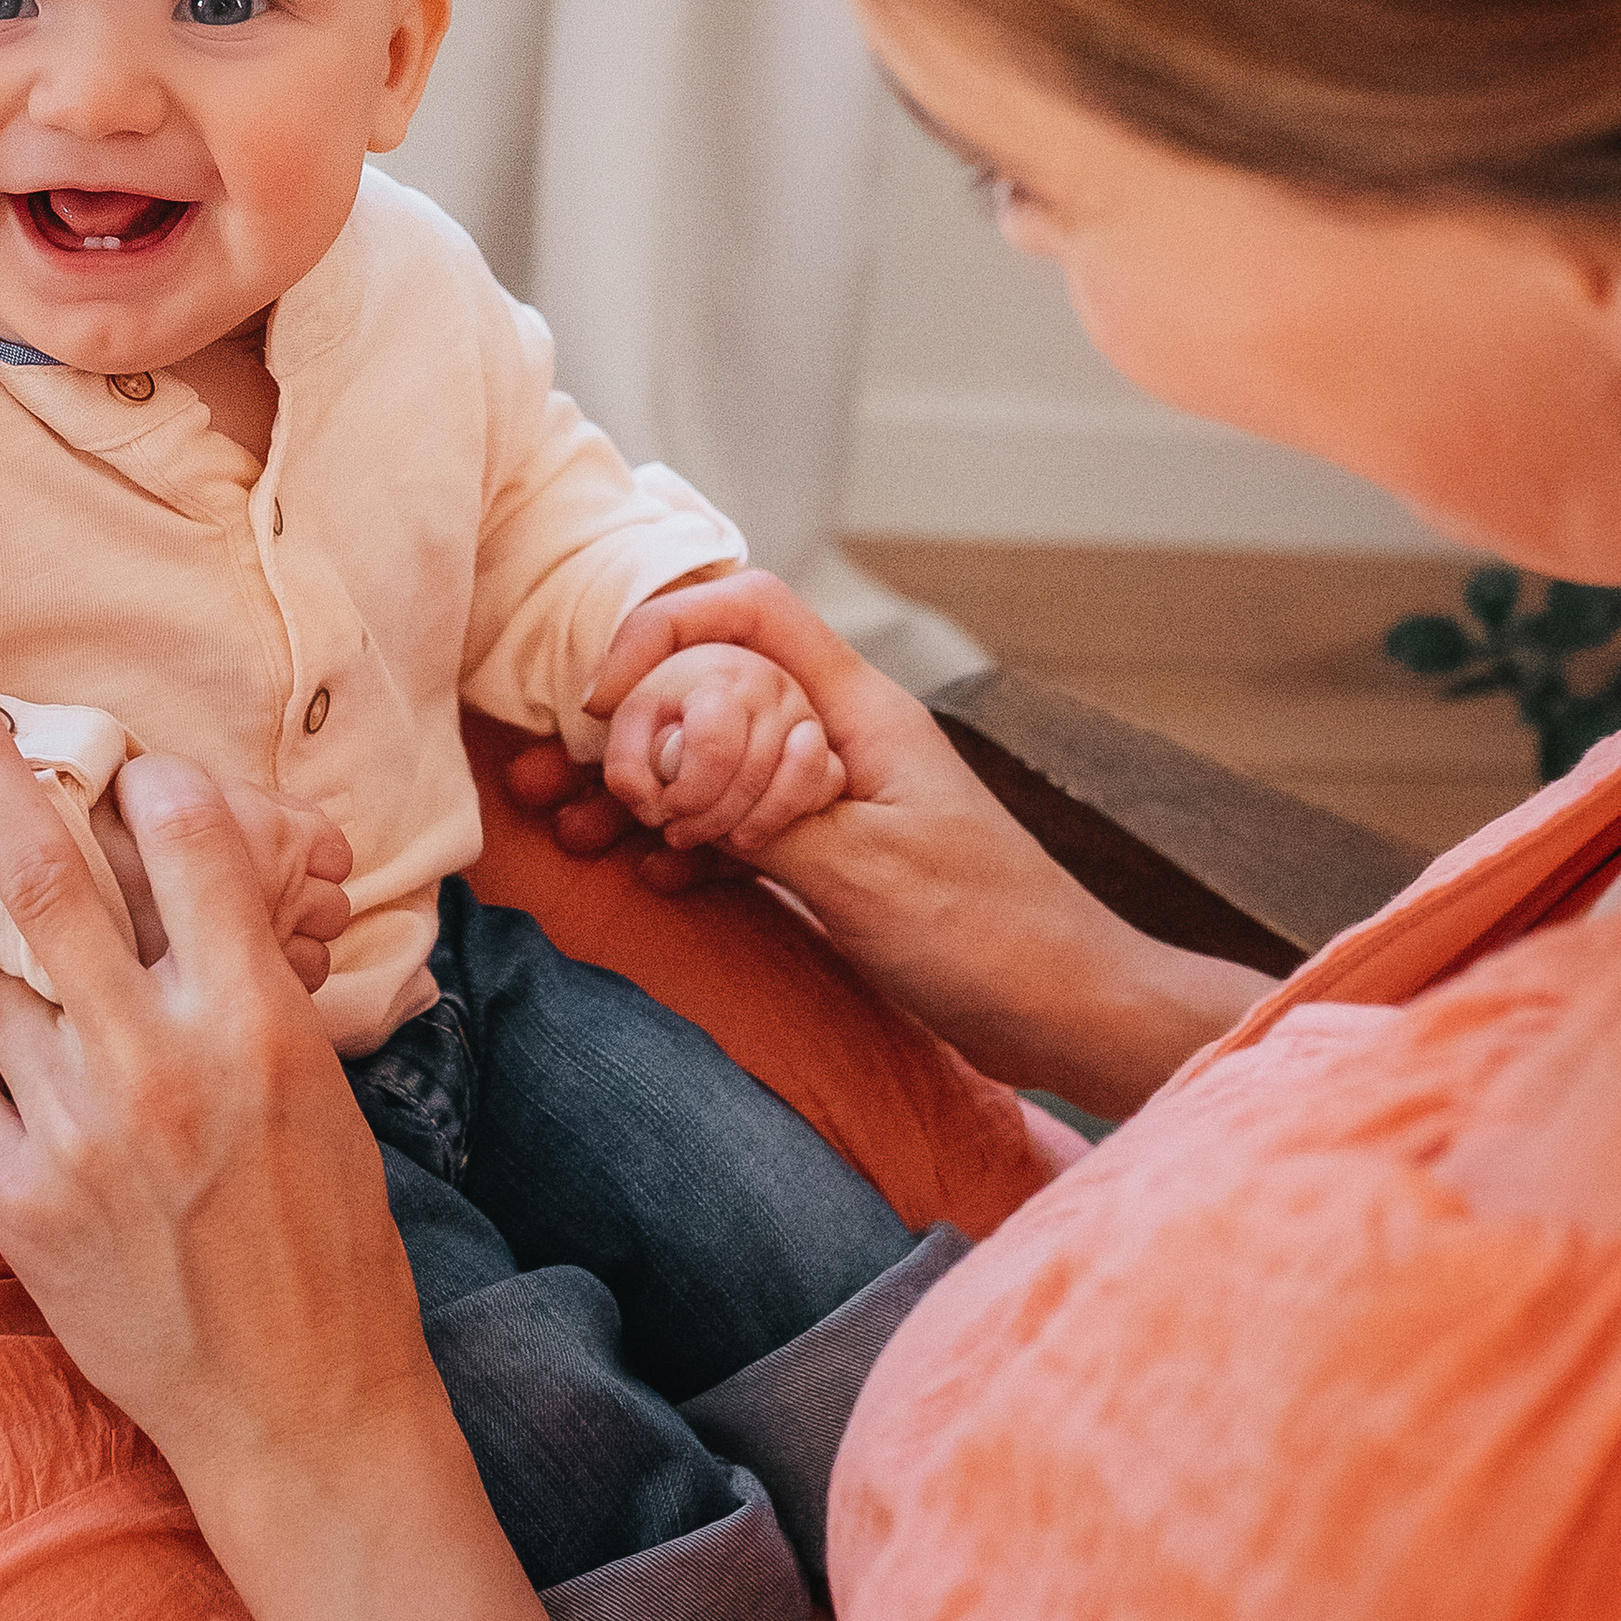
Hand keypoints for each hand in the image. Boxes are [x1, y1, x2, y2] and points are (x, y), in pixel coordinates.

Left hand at [0, 650, 445, 1498]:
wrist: (298, 1414)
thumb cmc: (331, 1248)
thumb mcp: (320, 1094)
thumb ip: (247, 990)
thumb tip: (184, 896)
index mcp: (261, 1025)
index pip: (185, 840)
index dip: (153, 783)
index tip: (131, 763)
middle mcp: (159, 1065)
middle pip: (41, 868)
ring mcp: (75, 1133)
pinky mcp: (14, 1198)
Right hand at [565, 574, 1264, 1114]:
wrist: (1062, 1009)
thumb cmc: (988, 933)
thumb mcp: (862, 869)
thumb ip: (767, 811)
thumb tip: (677, 777)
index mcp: (861, 711)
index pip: (752, 612)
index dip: (666, 631)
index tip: (602, 698)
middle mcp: (843, 738)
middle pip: (717, 690)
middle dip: (631, 729)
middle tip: (557, 784)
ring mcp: (837, 797)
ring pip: (719, 765)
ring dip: (648, 795)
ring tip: (576, 832)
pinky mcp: (836, 856)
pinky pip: (741, 829)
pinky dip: (692, 847)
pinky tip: (653, 878)